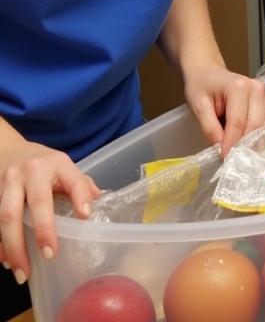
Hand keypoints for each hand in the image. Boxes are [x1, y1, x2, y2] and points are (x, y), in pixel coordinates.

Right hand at [0, 139, 99, 281]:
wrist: (6, 150)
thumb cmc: (41, 164)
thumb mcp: (63, 166)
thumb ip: (79, 184)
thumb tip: (96, 204)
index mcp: (57, 163)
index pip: (73, 179)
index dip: (80, 196)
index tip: (85, 216)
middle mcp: (32, 171)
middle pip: (36, 202)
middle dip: (43, 230)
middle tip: (49, 256)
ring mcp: (8, 182)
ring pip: (7, 216)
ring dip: (13, 247)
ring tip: (23, 272)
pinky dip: (0, 245)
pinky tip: (6, 261)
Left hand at [183, 67, 264, 156]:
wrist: (207, 73)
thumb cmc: (201, 88)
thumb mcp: (198, 108)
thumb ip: (210, 129)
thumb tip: (224, 151)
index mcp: (238, 87)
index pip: (238, 123)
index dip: (231, 144)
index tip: (223, 158)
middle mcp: (256, 88)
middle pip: (255, 125)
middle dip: (243, 144)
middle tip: (232, 158)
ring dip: (259, 138)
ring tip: (246, 151)